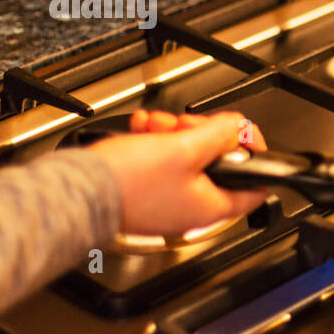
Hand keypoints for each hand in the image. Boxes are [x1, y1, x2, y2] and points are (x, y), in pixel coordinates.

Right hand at [90, 111, 268, 235]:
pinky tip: (142, 130)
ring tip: (158, 125)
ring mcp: (168, 200)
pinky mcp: (145, 192)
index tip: (242, 134)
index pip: (256, 185)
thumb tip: (239, 128)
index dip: (253, 153)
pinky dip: (155, 141)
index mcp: (212, 206)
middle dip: (203, 134)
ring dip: (175, 133)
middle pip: (217, 163)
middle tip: (187, 124)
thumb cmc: (128, 182)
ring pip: (187, 157)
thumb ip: (219, 135)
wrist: (77, 191)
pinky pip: (160, 161)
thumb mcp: (185, 148)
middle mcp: (193, 208)